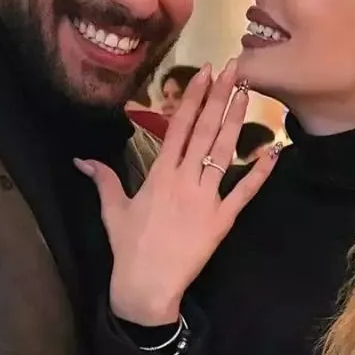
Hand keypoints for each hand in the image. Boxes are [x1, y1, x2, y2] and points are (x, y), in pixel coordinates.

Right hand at [76, 60, 277, 324]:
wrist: (147, 287)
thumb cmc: (128, 248)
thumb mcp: (113, 210)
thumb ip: (103, 179)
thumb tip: (81, 159)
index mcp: (159, 174)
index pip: (179, 126)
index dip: (193, 97)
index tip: (205, 72)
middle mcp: (185, 179)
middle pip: (205, 130)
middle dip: (221, 96)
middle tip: (236, 67)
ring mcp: (206, 199)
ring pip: (224, 152)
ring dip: (237, 120)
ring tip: (249, 93)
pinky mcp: (222, 220)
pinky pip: (244, 192)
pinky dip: (259, 172)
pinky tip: (272, 151)